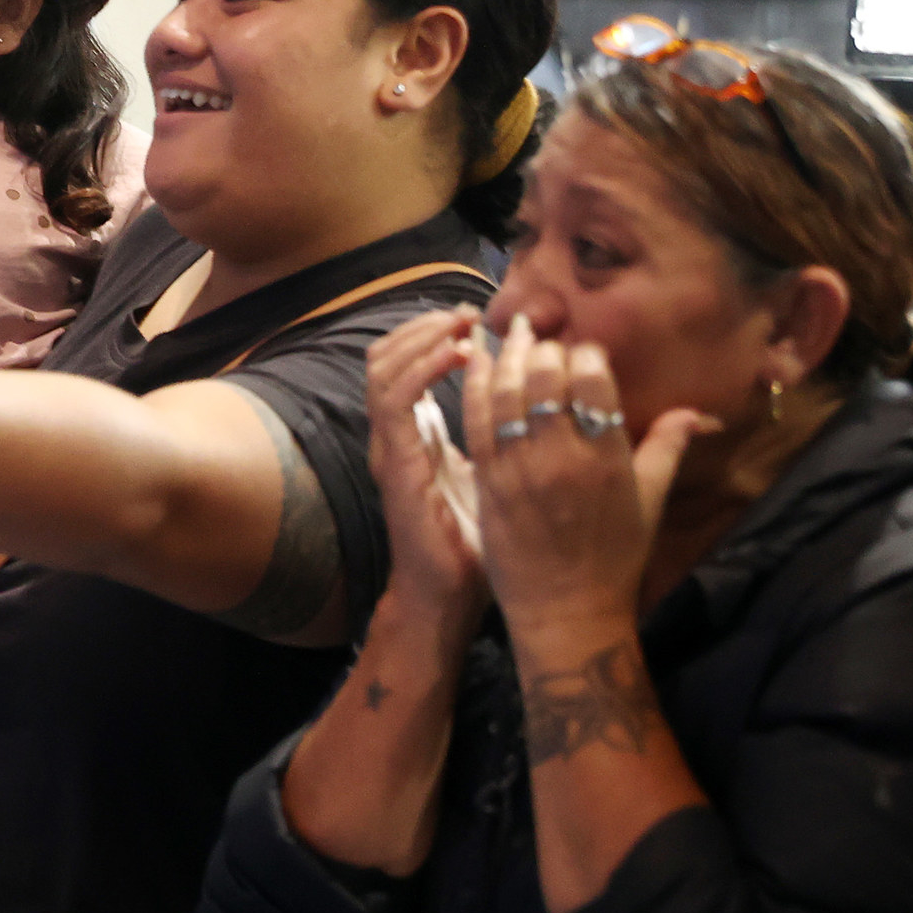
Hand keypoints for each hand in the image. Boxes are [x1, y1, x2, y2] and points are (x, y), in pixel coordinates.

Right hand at [366, 309, 488, 622]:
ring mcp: (389, 450)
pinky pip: (396, 402)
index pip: (403, 365)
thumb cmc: (476, 542)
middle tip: (466, 314)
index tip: (473, 318)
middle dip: (424, 326)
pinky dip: (423, 369)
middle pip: (384, 356)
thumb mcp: (490, 474)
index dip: (431, 334)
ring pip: (383, 369)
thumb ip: (494, 434)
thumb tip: (529, 399)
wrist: (449, 598)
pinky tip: (457, 356)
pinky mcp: (396, 465)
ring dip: (421, 339)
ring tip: (459, 326)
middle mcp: (394, 437)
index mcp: (414, 435)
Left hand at [465, 315, 716, 650]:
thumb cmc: (614, 557)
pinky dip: (474, 383)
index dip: (585, 354)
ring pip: (506, 392)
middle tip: (542, 337)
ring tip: (510, 333)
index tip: (582, 351)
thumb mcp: (650, 500)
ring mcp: (519, 469)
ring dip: (506, 355)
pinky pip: (475, 419)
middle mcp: (563, 457)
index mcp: (609, 458)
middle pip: (545, 377)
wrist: (566, 611)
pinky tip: (474, 359)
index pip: (593, 379)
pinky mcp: (487, 480)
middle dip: (543, 348)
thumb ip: (669, 446)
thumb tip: (704, 414)